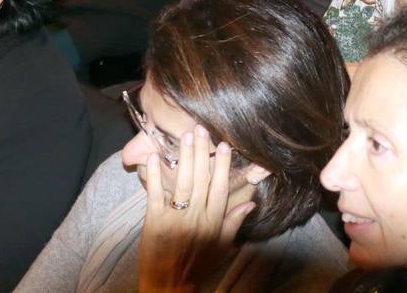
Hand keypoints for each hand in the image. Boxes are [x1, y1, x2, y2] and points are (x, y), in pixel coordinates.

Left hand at [137, 126, 254, 292]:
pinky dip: (155, 176)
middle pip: (201, 180)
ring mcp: (175, 219)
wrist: (169, 286)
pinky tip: (155, 157)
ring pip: (182, 183)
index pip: (221, 188)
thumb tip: (252, 202)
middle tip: (201, 129)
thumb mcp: (222, 247)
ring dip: (184, 158)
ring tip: (185, 136)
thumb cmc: (197, 266)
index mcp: (213, 222)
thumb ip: (235, 223)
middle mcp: (196, 217)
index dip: (223, 166)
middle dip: (202, 153)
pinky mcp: (154, 222)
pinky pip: (155, 195)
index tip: (225, 145)